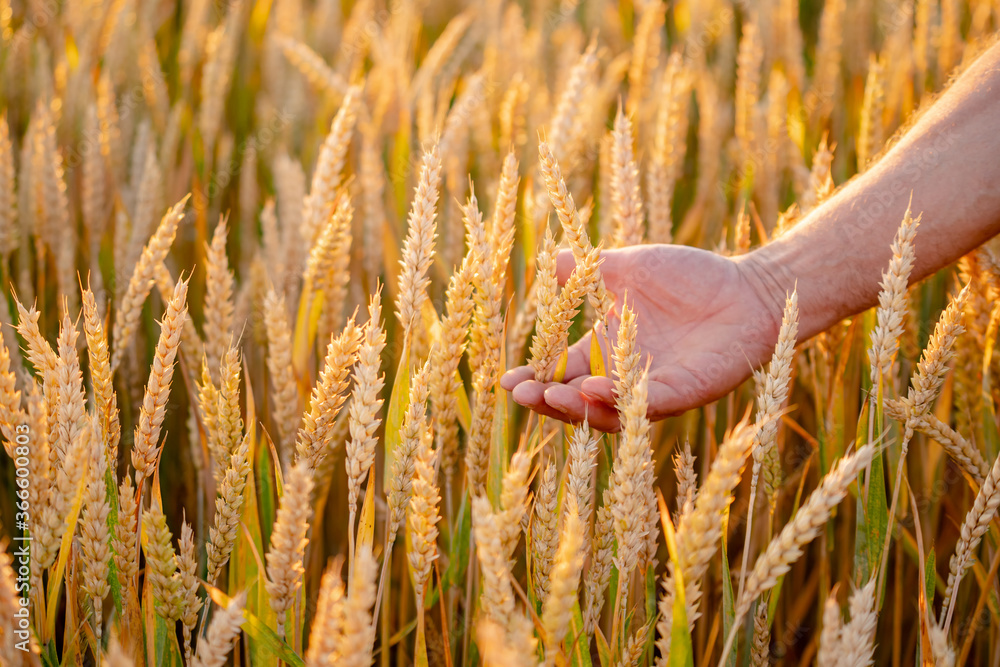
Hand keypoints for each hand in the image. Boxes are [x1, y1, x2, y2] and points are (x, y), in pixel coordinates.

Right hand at [500, 244, 784, 431]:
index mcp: (608, 350)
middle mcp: (626, 376)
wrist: (749, 289)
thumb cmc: (691, 277)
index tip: (507, 380)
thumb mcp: (630, 269)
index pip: (563, 370)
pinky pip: (649, 402)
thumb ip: (591, 271)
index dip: (536, 378)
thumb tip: (552, 257)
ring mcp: (654, 388)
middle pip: (578, 399)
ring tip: (551, 396)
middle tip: (521, 395)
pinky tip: (596, 388)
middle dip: (548, 400)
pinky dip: (622, 399)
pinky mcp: (685, 390)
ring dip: (578, 407)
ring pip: (610, 409)